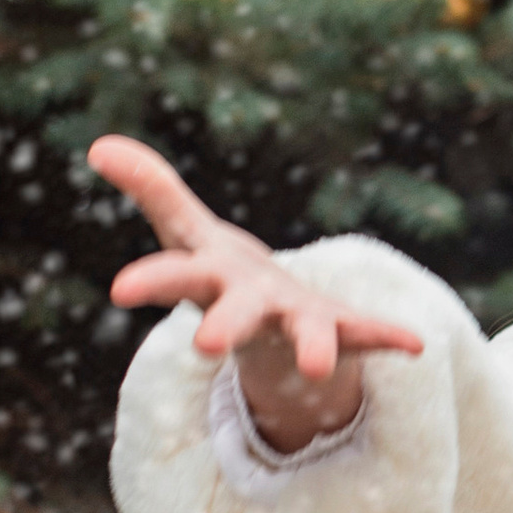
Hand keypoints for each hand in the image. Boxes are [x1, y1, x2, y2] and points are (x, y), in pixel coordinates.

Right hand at [89, 135, 422, 451]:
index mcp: (213, 281)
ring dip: (312, 348)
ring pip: (306, 335)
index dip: (151, 280)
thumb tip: (98, 145)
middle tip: (205, 347)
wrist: (272, 340)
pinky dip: (387, 337)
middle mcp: (254, 310)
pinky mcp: (341, 333)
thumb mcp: (187, 231)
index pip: (175, 277)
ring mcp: (298, 325)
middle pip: (236, 316)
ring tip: (315, 367)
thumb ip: (152, 189)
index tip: (120, 290)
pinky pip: (366, 333)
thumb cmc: (222, 280)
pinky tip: (414, 343)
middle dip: (223, 326)